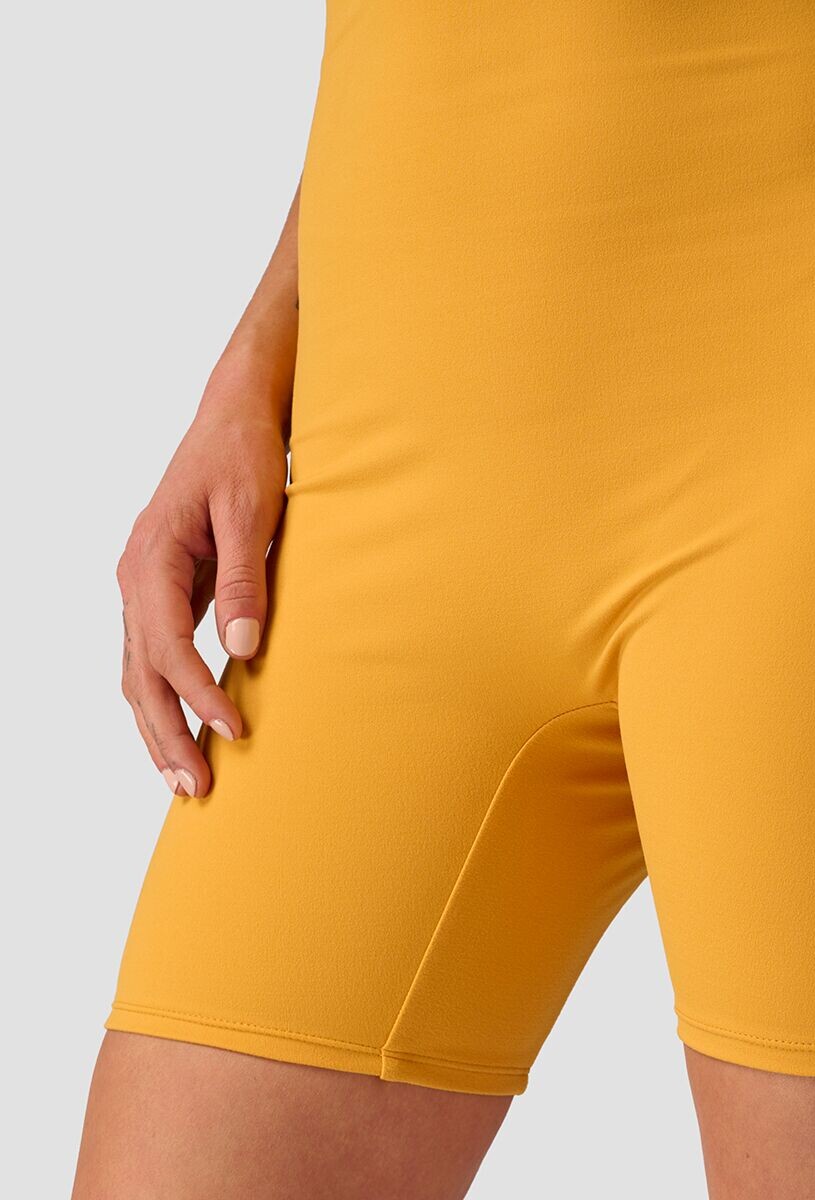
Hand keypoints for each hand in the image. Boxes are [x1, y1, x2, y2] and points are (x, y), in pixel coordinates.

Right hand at [116, 382, 286, 797]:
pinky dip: (168, 695)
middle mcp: (136, 579)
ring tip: (184, 777)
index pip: (168, 648)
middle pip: (140, 674)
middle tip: (195, 787)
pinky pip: (156, 654)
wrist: (235, 417)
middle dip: (166, 733)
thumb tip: (244, 647)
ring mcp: (145, 587)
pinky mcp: (165, 590)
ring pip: (139, 672)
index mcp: (150, 561)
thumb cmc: (244, 456)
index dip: (199, 696)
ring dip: (160, 725)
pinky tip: (188, 725)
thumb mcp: (252, 512)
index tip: (235, 732)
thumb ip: (246, 579)